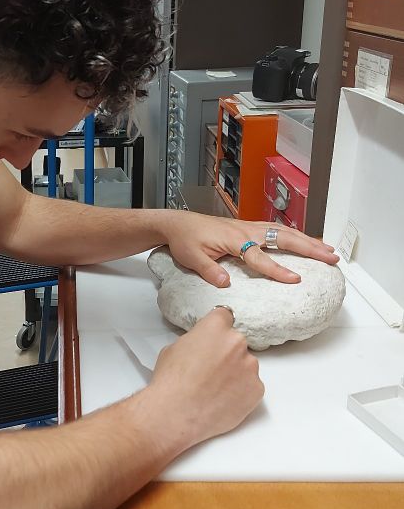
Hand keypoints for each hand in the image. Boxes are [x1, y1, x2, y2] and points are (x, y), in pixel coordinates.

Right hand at [149, 307, 262, 449]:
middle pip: (236, 342)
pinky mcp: (257, 389)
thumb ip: (195, 341)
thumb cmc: (171, 383)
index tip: (216, 336)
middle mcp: (237, 342)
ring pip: (245, 364)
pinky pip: (251, 385)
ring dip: (234, 372)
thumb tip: (200, 347)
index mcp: (215, 327)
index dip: (218, 327)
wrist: (177, 414)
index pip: (224, 315)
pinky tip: (222, 399)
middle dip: (226, 353)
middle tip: (210, 369)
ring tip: (214, 388)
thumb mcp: (174, 348)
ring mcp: (250, 366)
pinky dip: (240, 391)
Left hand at [161, 210, 338, 287]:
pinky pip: (277, 230)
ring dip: (308, 240)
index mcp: (233, 239)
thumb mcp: (191, 258)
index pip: (259, 257)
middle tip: (331, 258)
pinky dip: (295, 235)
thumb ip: (209, 271)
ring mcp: (249, 227)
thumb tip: (226, 285)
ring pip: (285, 232)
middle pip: (283, 238)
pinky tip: (306, 241)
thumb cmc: (185, 240)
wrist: (177, 223)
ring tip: (328, 250)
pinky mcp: (249, 227)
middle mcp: (245, 230)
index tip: (296, 279)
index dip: (277, 269)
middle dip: (309, 248)